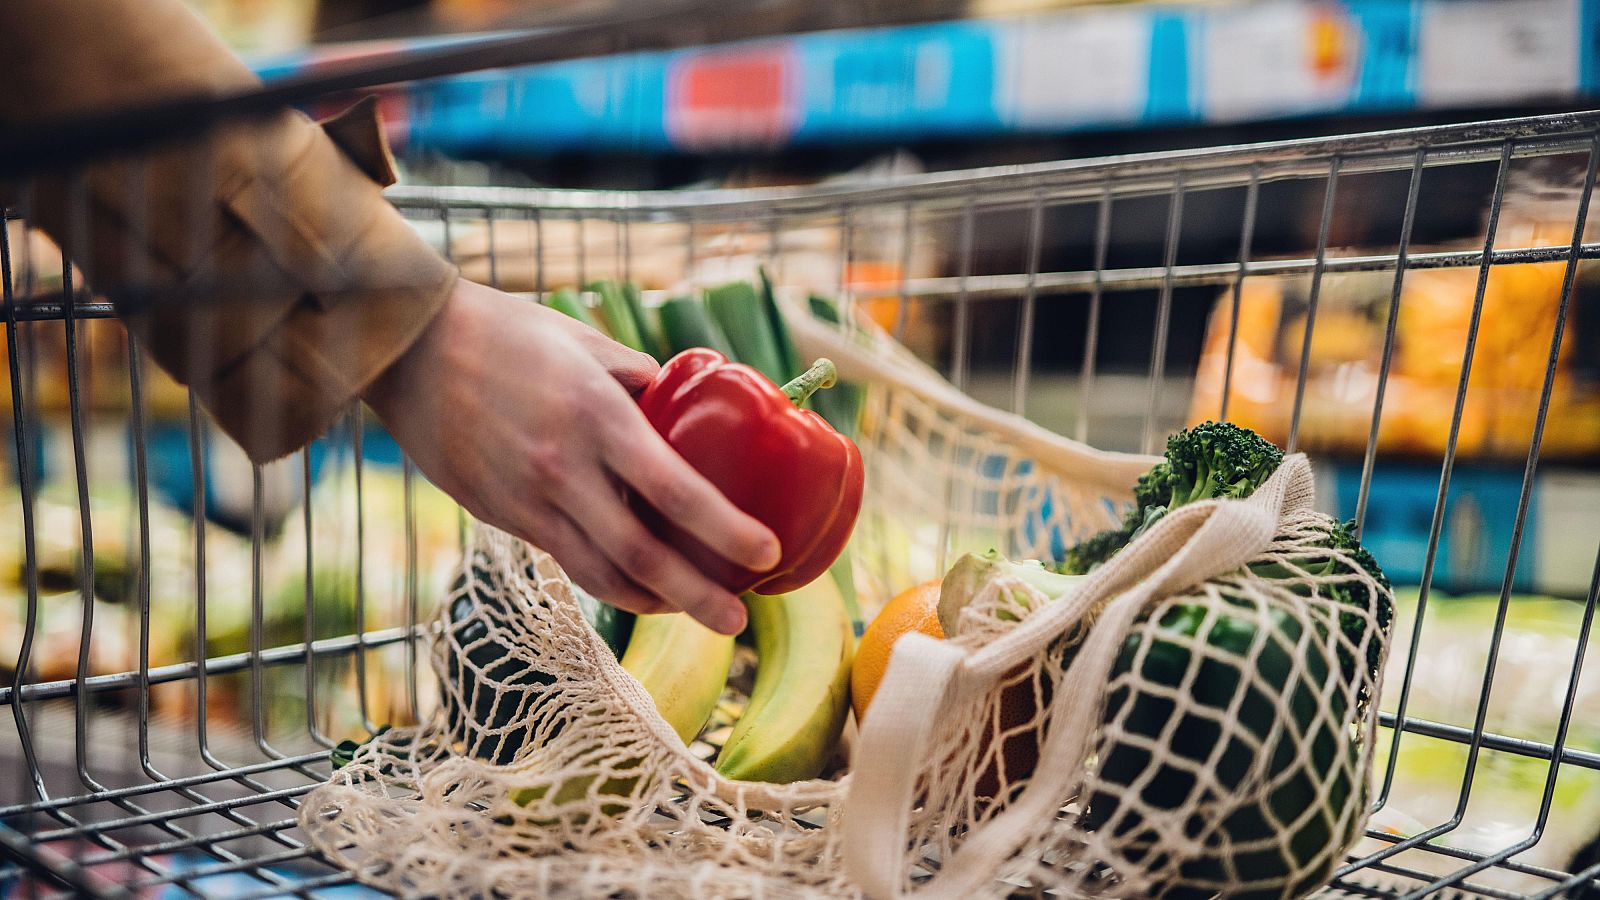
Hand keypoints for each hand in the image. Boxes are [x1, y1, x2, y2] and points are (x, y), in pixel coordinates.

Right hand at [363, 279, 778, 633]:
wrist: (409, 349)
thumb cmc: (507, 332)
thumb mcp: (586, 341)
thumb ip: (638, 380)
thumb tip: (683, 408)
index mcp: (596, 416)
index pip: (675, 490)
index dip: (724, 529)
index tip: (766, 552)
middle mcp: (564, 468)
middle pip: (642, 556)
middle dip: (697, 597)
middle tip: (738, 622)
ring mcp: (528, 500)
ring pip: (601, 575)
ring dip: (654, 602)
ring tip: (696, 610)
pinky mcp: (501, 516)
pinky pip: (566, 561)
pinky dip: (610, 582)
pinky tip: (640, 588)